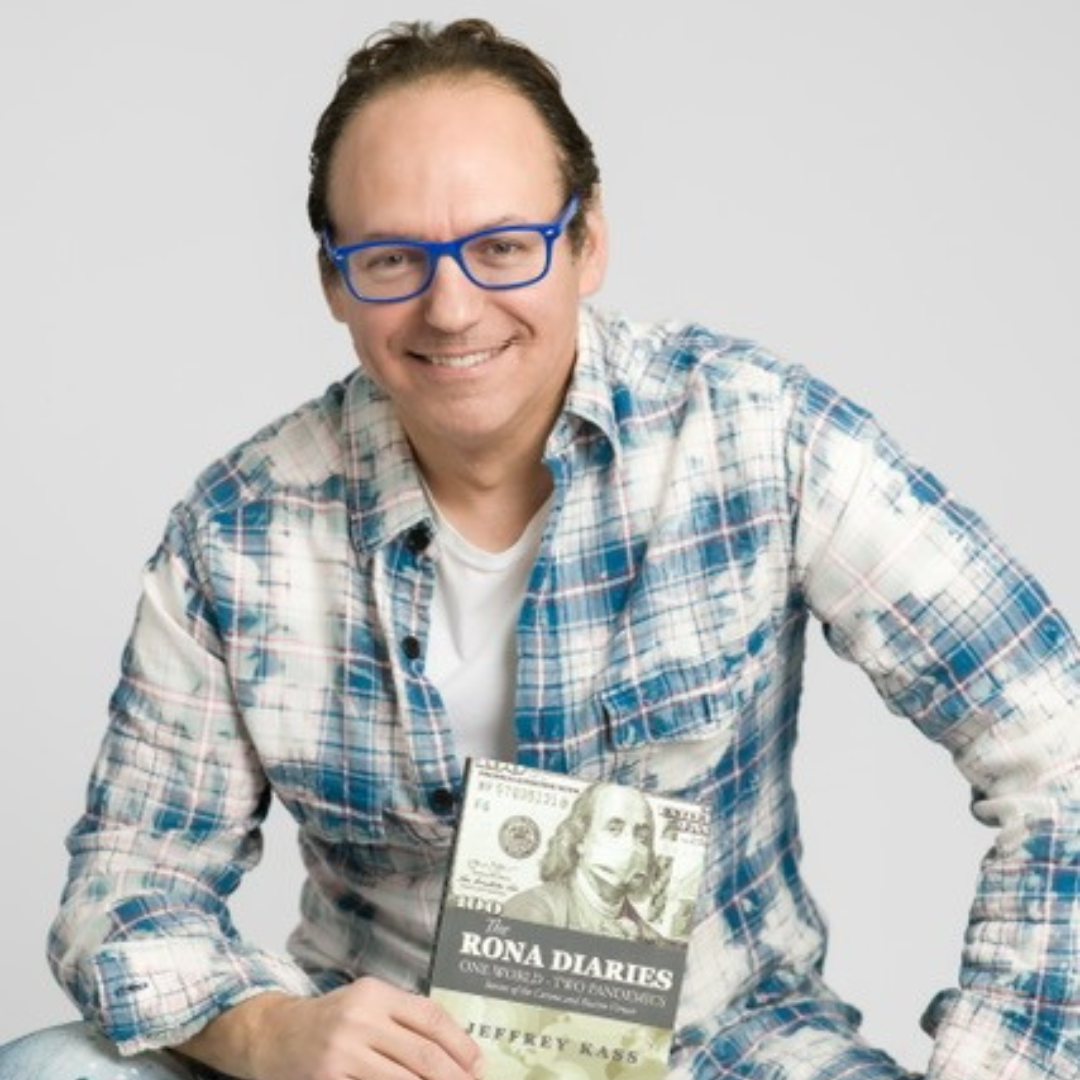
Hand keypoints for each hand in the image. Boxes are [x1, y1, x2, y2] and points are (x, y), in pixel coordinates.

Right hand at [179, 978, 483, 1079]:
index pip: (430, 1016)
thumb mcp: (365, 1004)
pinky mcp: (327, 1078)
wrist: (270, 1035)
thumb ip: (402, 1018)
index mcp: (374, 993)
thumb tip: (455, 1049)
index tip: (479, 1065)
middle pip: (422, 1053)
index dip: (460, 1043)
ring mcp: (342, 1050)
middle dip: (454, 1077)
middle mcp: (360, 1017)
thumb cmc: (328, 1021)